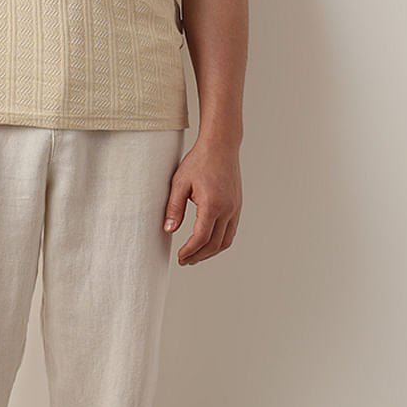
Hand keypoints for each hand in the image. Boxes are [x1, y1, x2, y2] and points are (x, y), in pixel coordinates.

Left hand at [163, 136, 241, 263]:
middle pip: (214, 244)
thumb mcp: (179, 183)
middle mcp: (227, 209)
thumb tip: (169, 230)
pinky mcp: (237, 206)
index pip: (201, 238)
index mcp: (212, 204)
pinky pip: (231, 231)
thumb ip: (174, 208)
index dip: (189, 251)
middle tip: (184, 261)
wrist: (221, 146)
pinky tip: (208, 243)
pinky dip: (220, 242)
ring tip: (195, 256)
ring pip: (226, 241)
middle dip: (198, 256)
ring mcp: (235, 208)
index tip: (179, 257)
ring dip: (210, 252)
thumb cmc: (199, 161)